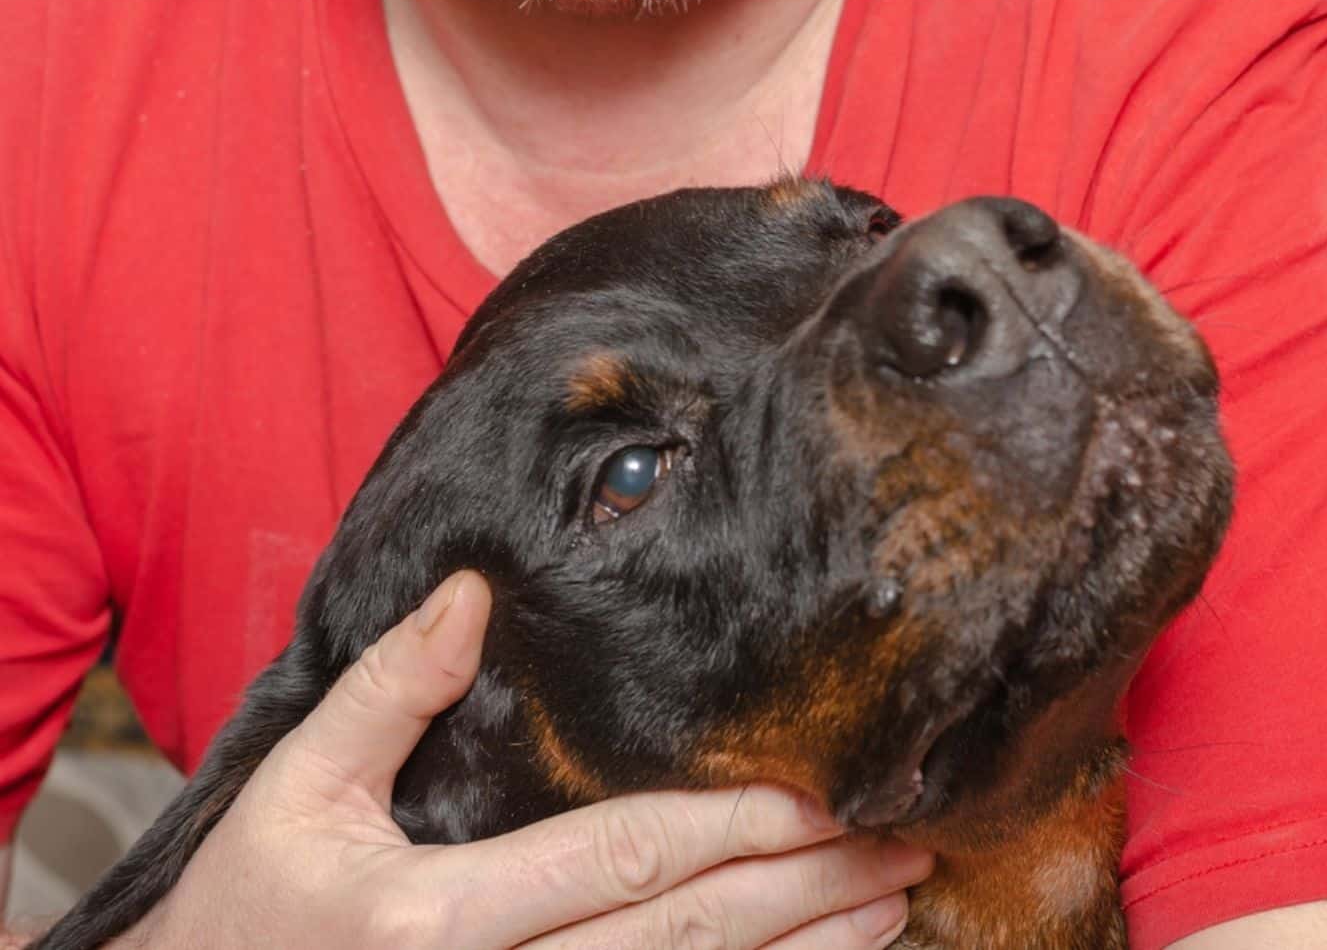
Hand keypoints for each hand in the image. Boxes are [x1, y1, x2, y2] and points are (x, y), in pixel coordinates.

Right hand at [125, 572, 929, 947]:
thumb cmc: (246, 910)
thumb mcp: (296, 785)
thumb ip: (390, 690)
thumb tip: (477, 590)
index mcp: (437, 916)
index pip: (624, 858)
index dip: (738, 828)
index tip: (828, 797)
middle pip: (684, 938)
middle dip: (805, 893)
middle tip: (903, 848)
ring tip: (889, 912)